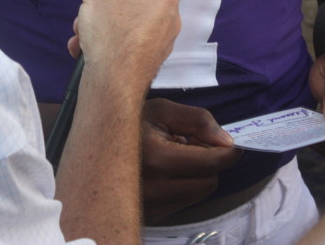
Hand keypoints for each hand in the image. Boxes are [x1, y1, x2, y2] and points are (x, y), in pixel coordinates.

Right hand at [69, 0, 180, 85]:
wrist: (114, 83)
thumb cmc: (112, 32)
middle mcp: (170, 15)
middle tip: (93, 1)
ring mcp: (162, 39)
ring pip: (130, 19)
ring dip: (104, 20)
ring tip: (82, 29)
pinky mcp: (150, 58)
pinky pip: (128, 40)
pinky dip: (108, 40)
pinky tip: (85, 47)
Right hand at [139, 98, 241, 223]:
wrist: (91, 144)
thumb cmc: (127, 121)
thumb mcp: (161, 110)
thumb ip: (198, 120)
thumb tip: (226, 140)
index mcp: (157, 158)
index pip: (211, 163)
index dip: (228, 152)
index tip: (233, 144)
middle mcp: (153, 188)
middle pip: (209, 182)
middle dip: (210, 163)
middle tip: (193, 144)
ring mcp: (149, 206)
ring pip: (197, 194)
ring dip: (196, 176)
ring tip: (175, 156)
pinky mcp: (146, 215)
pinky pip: (181, 203)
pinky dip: (182, 187)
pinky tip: (165, 171)